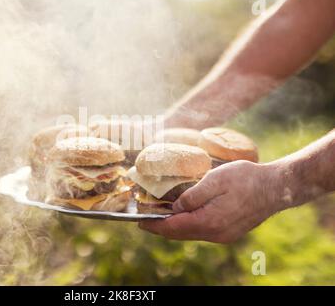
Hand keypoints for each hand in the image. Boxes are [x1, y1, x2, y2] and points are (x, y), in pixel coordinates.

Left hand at [139, 160, 288, 242]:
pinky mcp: (229, 232)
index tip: (139, 222)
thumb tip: (175, 207)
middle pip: (180, 234)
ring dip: (174, 227)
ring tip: (160, 217)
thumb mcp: (215, 180)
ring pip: (191, 234)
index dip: (154, 225)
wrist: (276, 187)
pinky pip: (202, 231)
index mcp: (209, 221)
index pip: (173, 227)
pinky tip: (183, 216)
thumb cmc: (246, 178)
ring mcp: (223, 235)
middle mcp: (215, 233)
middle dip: (161, 227)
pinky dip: (188, 225)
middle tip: (145, 220)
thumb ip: (192, 195)